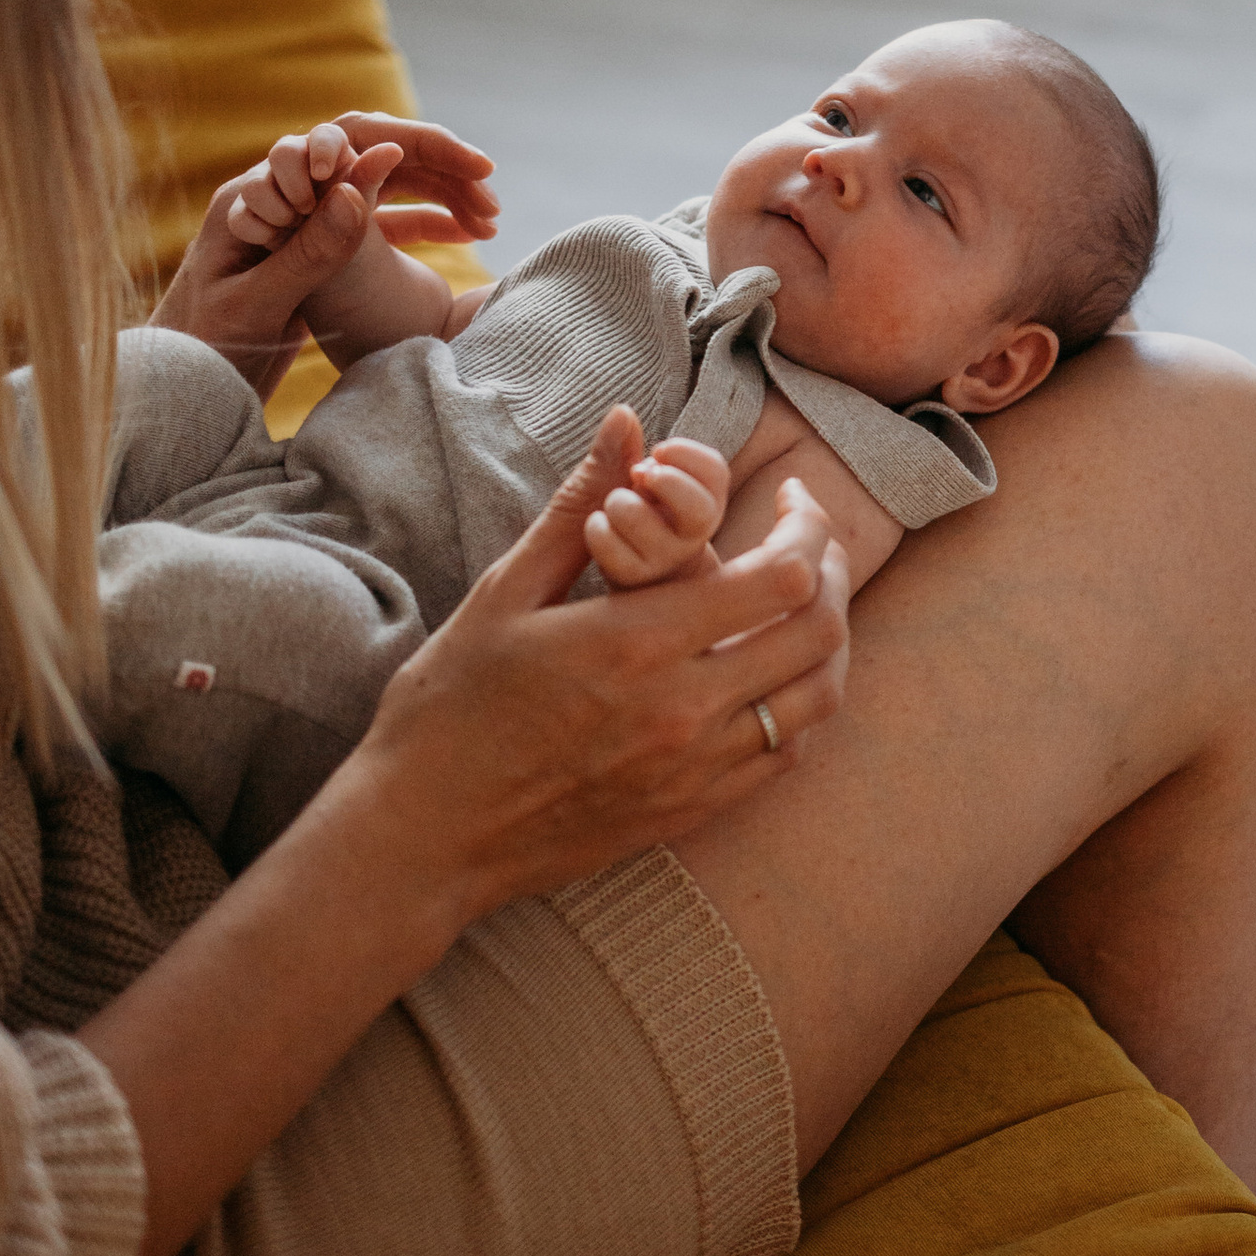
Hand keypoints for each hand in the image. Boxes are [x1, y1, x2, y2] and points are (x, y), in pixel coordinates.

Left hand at [153, 114, 498, 387]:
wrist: (182, 388)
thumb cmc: (201, 351)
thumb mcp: (254, 306)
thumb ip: (305, 253)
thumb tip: (355, 190)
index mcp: (255, 194)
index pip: (338, 142)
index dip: (400, 144)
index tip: (452, 165)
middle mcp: (283, 197)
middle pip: (371, 152)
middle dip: (435, 161)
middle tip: (487, 176)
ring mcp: (306, 221)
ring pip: (387, 184)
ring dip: (440, 192)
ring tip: (491, 217)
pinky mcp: (324, 252)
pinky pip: (385, 221)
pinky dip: (427, 223)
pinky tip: (469, 236)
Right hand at [347, 407, 851, 924]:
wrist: (424, 834)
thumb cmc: (449, 707)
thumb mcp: (504, 593)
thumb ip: (580, 506)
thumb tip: (627, 422)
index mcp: (635, 643)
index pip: (781, 577)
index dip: (808, 526)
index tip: (791, 499)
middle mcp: (682, 711)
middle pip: (818, 635)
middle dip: (831, 572)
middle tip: (810, 542)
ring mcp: (694, 770)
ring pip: (815, 700)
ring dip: (827, 642)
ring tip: (803, 602)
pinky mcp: (691, 811)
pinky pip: (782, 755)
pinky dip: (798, 706)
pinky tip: (770, 673)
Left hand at [586, 436, 729, 588]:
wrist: (630, 573)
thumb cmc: (636, 515)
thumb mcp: (631, 479)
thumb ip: (624, 446)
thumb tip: (621, 411)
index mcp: (704, 502)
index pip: (716, 472)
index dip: (686, 454)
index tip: (658, 450)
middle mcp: (691, 535)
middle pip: (699, 510)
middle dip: (665, 482)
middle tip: (639, 474)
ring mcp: (662, 560)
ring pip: (640, 521)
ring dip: (618, 501)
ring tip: (615, 504)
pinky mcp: (632, 579)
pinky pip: (610, 547)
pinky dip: (596, 528)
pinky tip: (600, 526)